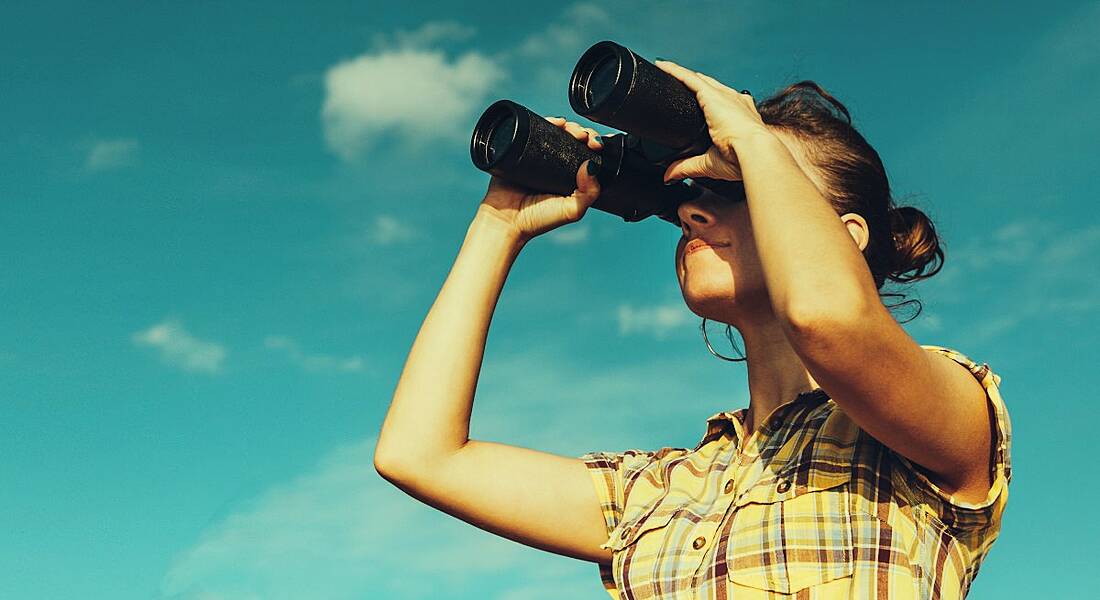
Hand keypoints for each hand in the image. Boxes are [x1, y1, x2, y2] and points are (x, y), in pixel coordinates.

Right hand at [476, 117, 603, 243]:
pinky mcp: (522, 150)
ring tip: (571, 129)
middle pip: (574, 141)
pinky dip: (548, 122)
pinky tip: (556, 122)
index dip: (594, 146)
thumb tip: (590, 165)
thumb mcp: (572, 210)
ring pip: (558, 133)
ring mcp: (539, 156)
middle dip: (583, 133)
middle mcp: (556, 166)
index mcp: (570, 178)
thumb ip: (588, 193)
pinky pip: (536, 130)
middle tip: (584, 137)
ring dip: (569, 126)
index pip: (587, 155)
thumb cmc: (537, 220)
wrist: (506, 219)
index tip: (596, 145)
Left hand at [654, 60, 772, 182]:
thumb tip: (670, 176)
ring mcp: (723, 96)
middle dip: (694, 83)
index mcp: (740, 117)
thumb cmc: (742, 159)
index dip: (709, 100)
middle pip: (709, 87)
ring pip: (697, 80)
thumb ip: (688, 167)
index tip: (699, 101)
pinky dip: (675, 71)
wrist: (754, 152)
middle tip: (677, 80)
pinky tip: (662, 65)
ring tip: (663, 68)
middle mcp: (734, 102)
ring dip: (680, 74)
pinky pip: (689, 78)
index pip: (721, 103)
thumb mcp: (710, 164)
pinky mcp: (711, 94)